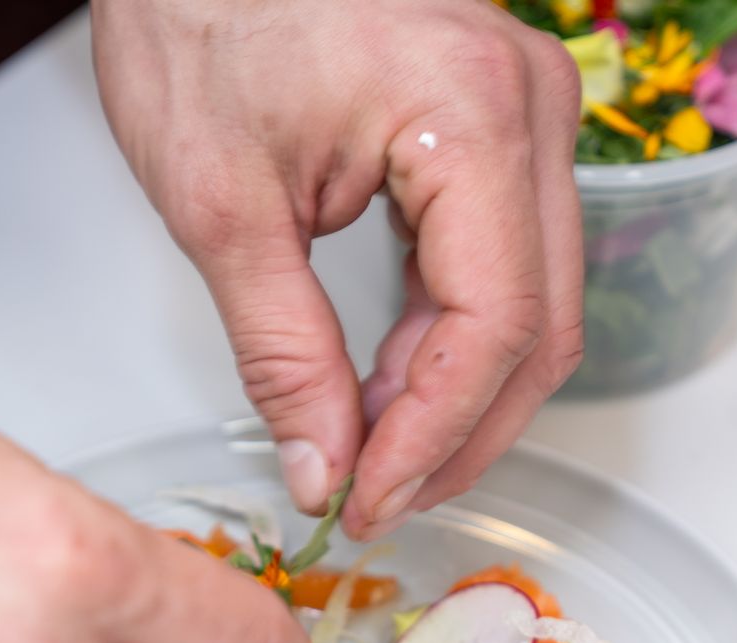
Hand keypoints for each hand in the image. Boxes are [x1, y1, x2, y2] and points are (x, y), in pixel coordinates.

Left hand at [93, 0, 583, 538]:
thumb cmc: (196, 12)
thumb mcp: (222, 206)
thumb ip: (282, 353)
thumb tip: (323, 467)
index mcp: (474, 114)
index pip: (498, 324)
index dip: (436, 436)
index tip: (368, 500)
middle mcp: (530, 106)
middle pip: (540, 323)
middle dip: (460, 432)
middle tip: (376, 498)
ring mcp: (522, 109)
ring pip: (532, 298)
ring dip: (457, 392)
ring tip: (370, 450)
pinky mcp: (493, 121)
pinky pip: (502, 255)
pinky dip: (449, 333)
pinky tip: (389, 381)